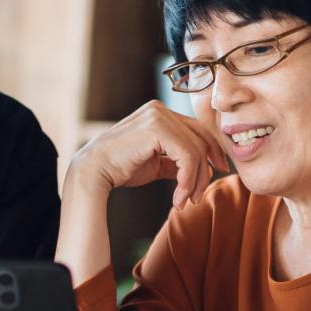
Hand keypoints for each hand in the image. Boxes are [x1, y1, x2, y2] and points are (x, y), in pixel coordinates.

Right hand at [68, 101, 228, 209]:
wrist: (93, 172)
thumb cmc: (120, 168)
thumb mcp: (156, 163)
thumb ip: (176, 161)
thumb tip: (204, 169)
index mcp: (160, 113)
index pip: (197, 130)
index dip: (212, 151)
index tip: (217, 172)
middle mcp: (160, 109)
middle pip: (200, 139)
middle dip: (204, 171)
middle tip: (197, 197)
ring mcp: (158, 116)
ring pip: (195, 150)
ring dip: (194, 181)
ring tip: (184, 201)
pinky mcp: (156, 129)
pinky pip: (186, 156)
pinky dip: (187, 179)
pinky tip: (178, 196)